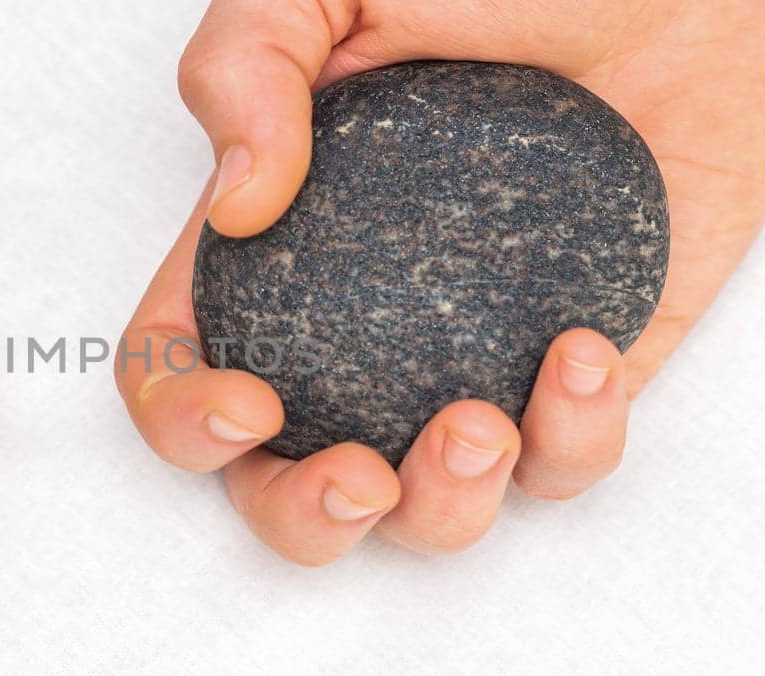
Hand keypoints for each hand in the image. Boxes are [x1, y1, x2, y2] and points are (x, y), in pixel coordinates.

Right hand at [118, 0, 764, 563]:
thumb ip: (247, 68)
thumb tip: (240, 205)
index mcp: (274, 251)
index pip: (184, 363)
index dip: (185, 416)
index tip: (252, 404)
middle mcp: (356, 326)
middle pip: (286, 482)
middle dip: (305, 518)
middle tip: (358, 480)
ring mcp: (467, 358)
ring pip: (426, 509)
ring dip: (440, 508)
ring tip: (479, 425)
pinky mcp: (579, 371)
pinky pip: (564, 462)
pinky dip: (571, 442)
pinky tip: (580, 354)